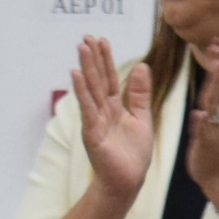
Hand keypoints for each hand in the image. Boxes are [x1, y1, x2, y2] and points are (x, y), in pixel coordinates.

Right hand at [69, 37, 157, 202]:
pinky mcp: (93, 133)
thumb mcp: (142, 118)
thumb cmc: (132, 154)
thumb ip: (141, 94)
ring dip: (86, 69)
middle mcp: (102, 111)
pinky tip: (76, 75)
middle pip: (98, 80)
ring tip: (82, 48)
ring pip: (91, 90)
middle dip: (93, 59)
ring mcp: (95, 121)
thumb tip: (142, 66)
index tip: (102, 40)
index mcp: (114, 107)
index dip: (106, 60)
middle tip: (87, 37)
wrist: (129, 181)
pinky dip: (82, 92)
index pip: (110, 78)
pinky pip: (88, 109)